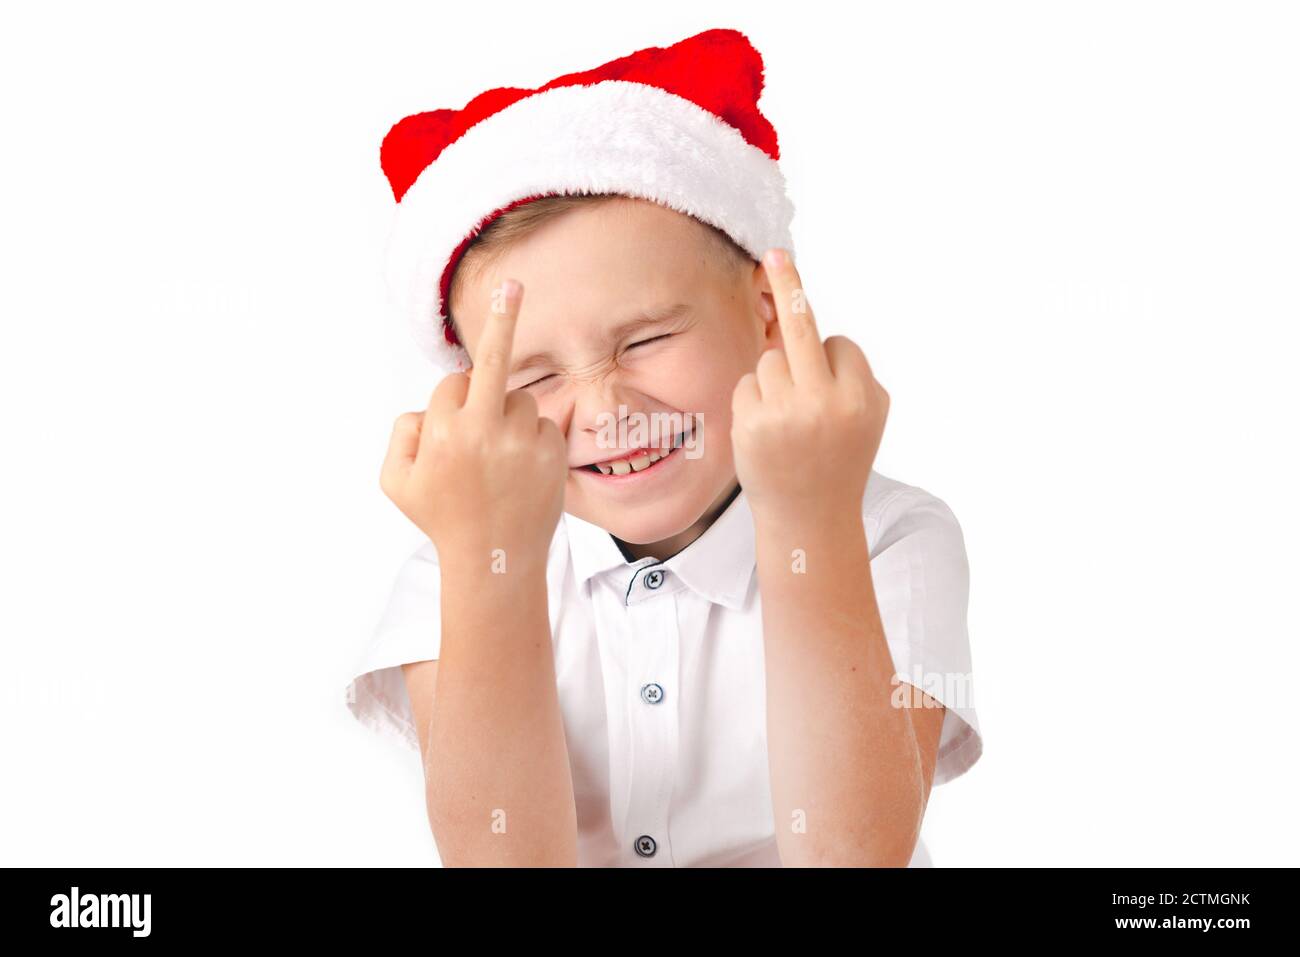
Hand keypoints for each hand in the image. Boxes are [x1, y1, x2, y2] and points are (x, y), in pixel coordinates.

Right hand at [380, 279, 566, 563]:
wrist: (494, 561)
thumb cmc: (441, 519)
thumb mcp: (396, 481)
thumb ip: (402, 433)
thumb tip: (431, 405)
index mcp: (442, 432)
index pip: (452, 383)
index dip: (454, 397)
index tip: (478, 332)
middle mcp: (483, 431)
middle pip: (491, 365)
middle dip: (501, 320)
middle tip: (513, 283)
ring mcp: (521, 441)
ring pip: (519, 399)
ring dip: (509, 416)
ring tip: (500, 462)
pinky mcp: (551, 453)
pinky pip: (543, 425)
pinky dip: (533, 439)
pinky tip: (522, 472)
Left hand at [731, 249, 888, 520]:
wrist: (809, 519)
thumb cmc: (838, 462)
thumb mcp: (868, 418)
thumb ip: (854, 375)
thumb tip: (818, 330)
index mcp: (861, 397)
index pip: (839, 344)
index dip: (832, 362)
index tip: (830, 377)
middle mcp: (826, 400)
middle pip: (801, 325)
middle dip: (789, 284)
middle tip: (774, 253)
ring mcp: (786, 411)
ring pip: (769, 360)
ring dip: (774, 380)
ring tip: (786, 422)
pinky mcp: (753, 423)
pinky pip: (747, 385)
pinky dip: (753, 401)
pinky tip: (766, 433)